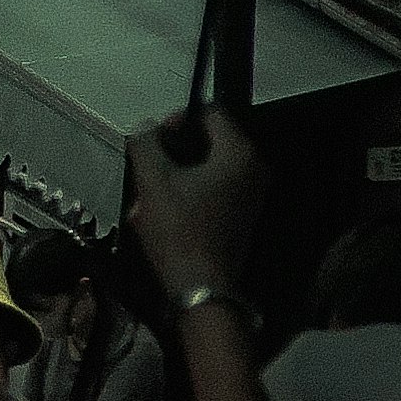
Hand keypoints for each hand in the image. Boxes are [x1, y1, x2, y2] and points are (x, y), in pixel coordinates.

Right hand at [126, 110, 260, 309]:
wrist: (201, 287)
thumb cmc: (178, 230)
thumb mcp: (153, 181)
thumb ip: (146, 144)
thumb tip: (145, 128)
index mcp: (239, 153)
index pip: (211, 113)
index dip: (178, 119)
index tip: (153, 141)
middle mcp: (254, 168)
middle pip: (211, 139)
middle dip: (177, 148)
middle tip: (149, 166)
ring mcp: (253, 193)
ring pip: (211, 165)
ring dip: (181, 170)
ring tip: (153, 189)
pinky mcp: (244, 213)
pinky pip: (217, 186)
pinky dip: (193, 189)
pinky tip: (168, 207)